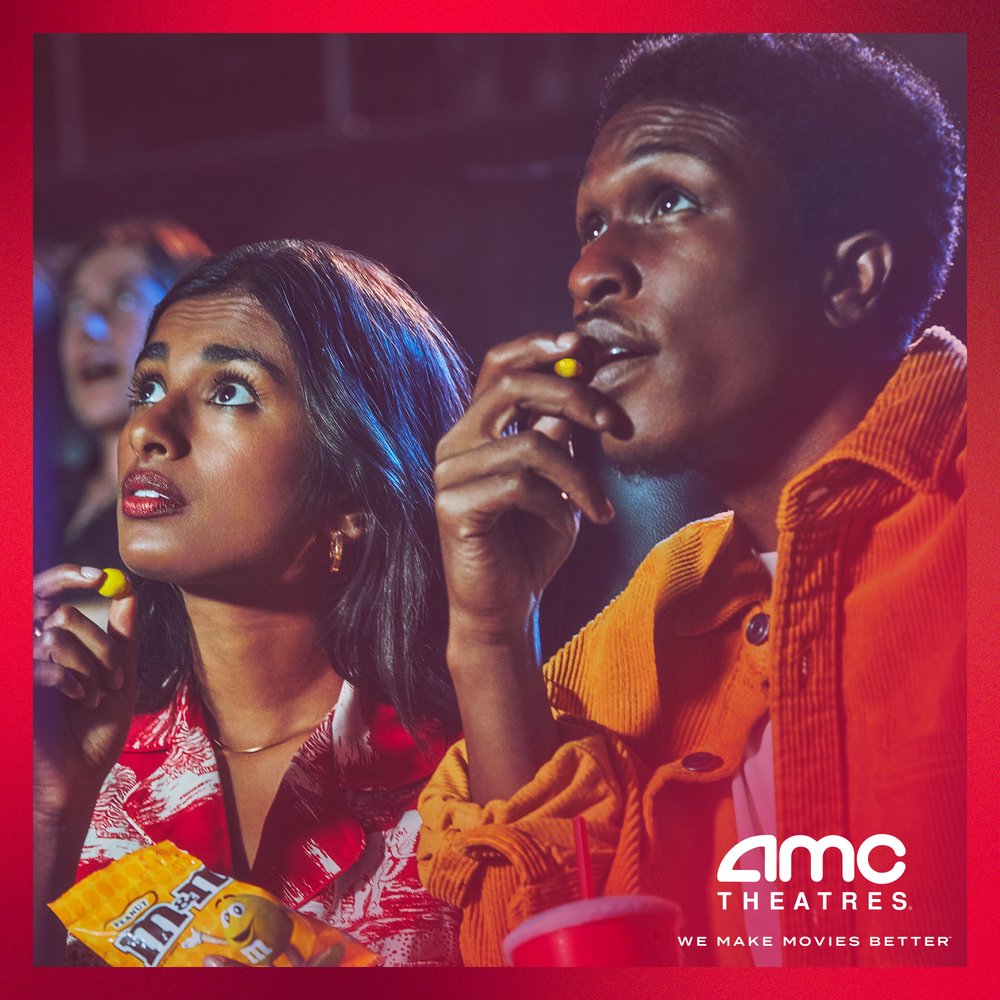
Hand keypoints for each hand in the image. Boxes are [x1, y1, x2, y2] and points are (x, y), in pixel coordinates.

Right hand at [33, 565, 138, 818]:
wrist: (80, 775)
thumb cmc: (96, 731)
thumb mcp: (119, 678)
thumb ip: (122, 637)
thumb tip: (126, 591)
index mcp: (53, 644)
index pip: (46, 593)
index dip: (66, 576)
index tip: (97, 577)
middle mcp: (30, 651)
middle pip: (60, 613)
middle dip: (100, 644)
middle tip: (115, 673)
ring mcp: (20, 671)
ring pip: (58, 637)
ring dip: (92, 666)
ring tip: (98, 695)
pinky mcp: (17, 690)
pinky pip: (43, 663)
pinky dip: (73, 680)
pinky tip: (82, 700)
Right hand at [435, 331, 620, 644]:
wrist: (508, 605)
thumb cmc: (533, 540)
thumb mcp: (558, 478)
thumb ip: (559, 432)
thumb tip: (581, 375)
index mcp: (478, 427)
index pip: (499, 365)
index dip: (539, 346)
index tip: (584, 347)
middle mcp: (456, 442)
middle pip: (512, 386)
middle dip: (574, 395)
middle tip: (616, 423)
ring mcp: (448, 473)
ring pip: (529, 444)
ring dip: (579, 477)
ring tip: (599, 508)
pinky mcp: (451, 506)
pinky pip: (519, 486)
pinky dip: (555, 504)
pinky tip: (566, 524)